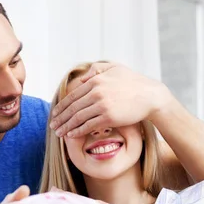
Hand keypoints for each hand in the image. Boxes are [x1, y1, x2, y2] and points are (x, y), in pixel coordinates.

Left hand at [49, 62, 172, 137]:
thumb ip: (96, 70)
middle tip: (52, 126)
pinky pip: (89, 125)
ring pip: (78, 118)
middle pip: (72, 108)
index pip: (73, 96)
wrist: (151, 96)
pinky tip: (71, 135)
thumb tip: (82, 79)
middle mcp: (96, 92)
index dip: (61, 106)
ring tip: (58, 133)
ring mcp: (102, 104)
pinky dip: (78, 131)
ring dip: (66, 127)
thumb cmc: (133, 82)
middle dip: (60, 118)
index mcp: (95, 80)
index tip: (55, 114)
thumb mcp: (114, 68)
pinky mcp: (109, 117)